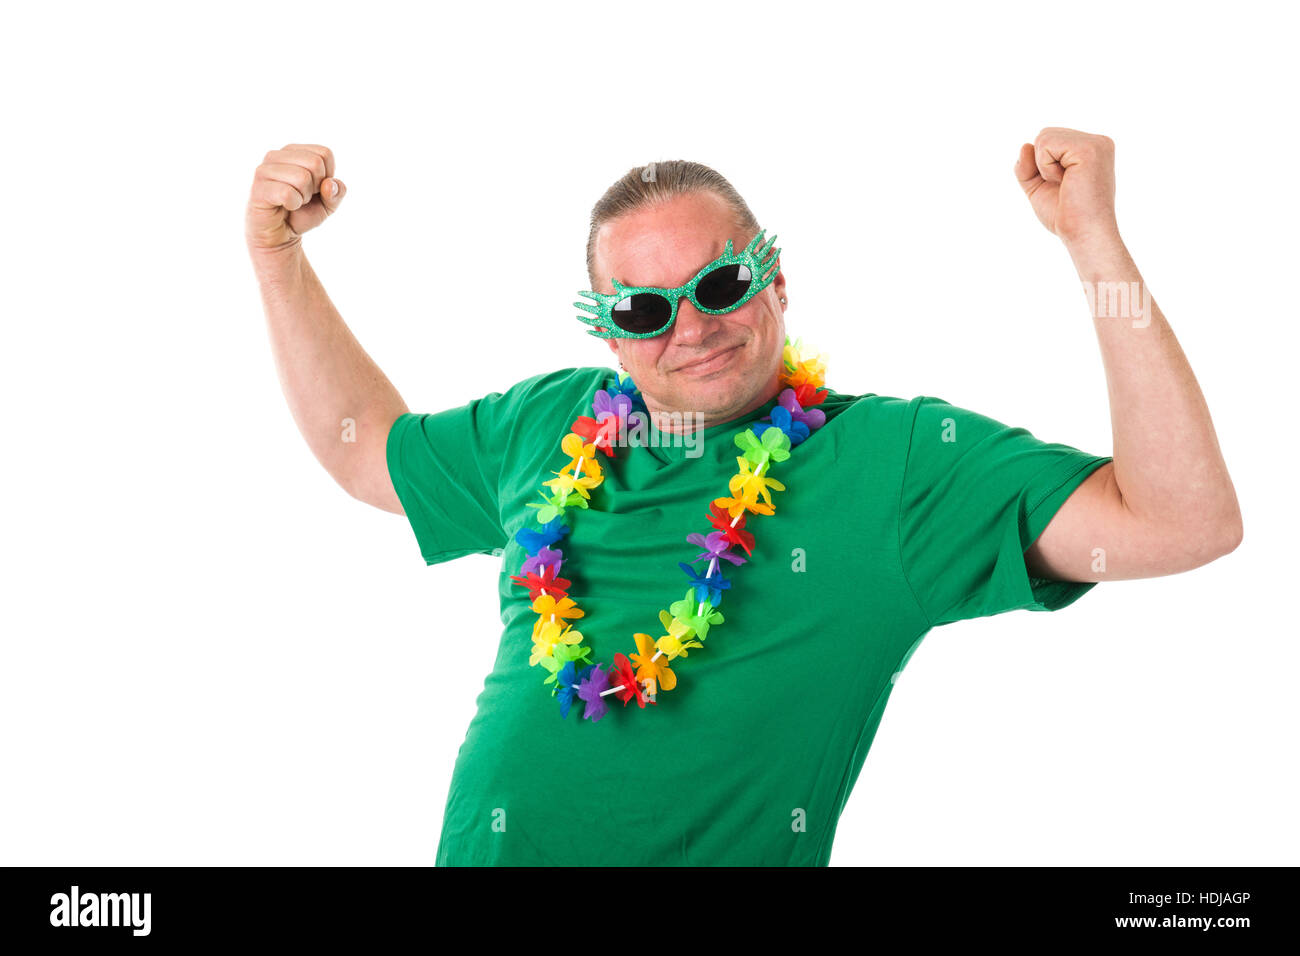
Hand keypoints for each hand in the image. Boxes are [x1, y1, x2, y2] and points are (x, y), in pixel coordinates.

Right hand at [245, 144, 344, 254]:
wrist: (281, 236)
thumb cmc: (302, 214)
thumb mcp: (329, 204)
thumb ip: (337, 192)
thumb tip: (329, 184)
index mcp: (294, 151)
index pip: (325, 154)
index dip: (327, 176)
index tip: (314, 188)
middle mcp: (277, 155)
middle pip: (315, 163)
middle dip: (316, 187)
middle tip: (302, 197)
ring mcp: (265, 170)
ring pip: (302, 177)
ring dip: (304, 197)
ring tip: (292, 202)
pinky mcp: (258, 188)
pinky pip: (287, 193)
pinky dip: (293, 205)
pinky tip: (284, 206)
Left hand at [1014, 128, 1118, 247]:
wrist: (1083, 234)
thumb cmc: (1065, 216)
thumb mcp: (1038, 186)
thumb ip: (1028, 165)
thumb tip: (1024, 145)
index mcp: (1090, 149)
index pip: (1050, 141)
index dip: (1043, 166)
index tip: (1063, 187)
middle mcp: (1097, 142)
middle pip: (1045, 135)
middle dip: (1042, 164)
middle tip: (1064, 186)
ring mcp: (1096, 143)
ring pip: (1044, 137)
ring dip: (1044, 166)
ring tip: (1066, 183)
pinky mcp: (1089, 148)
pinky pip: (1046, 144)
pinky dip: (1046, 167)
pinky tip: (1066, 180)